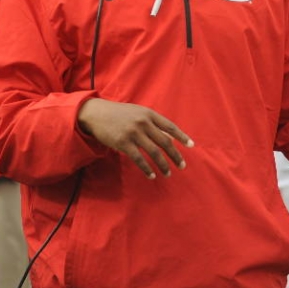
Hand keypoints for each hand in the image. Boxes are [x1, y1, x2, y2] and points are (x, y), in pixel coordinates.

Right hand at [77, 98, 192, 178]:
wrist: (97, 114)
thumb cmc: (119, 114)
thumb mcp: (138, 112)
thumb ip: (152, 122)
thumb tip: (168, 136)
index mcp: (149, 114)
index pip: (170, 126)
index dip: (182, 136)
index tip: (191, 146)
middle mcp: (143, 123)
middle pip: (165, 142)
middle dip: (175, 155)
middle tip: (182, 166)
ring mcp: (133, 133)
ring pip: (154, 152)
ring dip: (163, 165)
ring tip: (168, 173)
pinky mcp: (123, 143)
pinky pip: (139, 159)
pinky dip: (147, 169)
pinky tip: (152, 175)